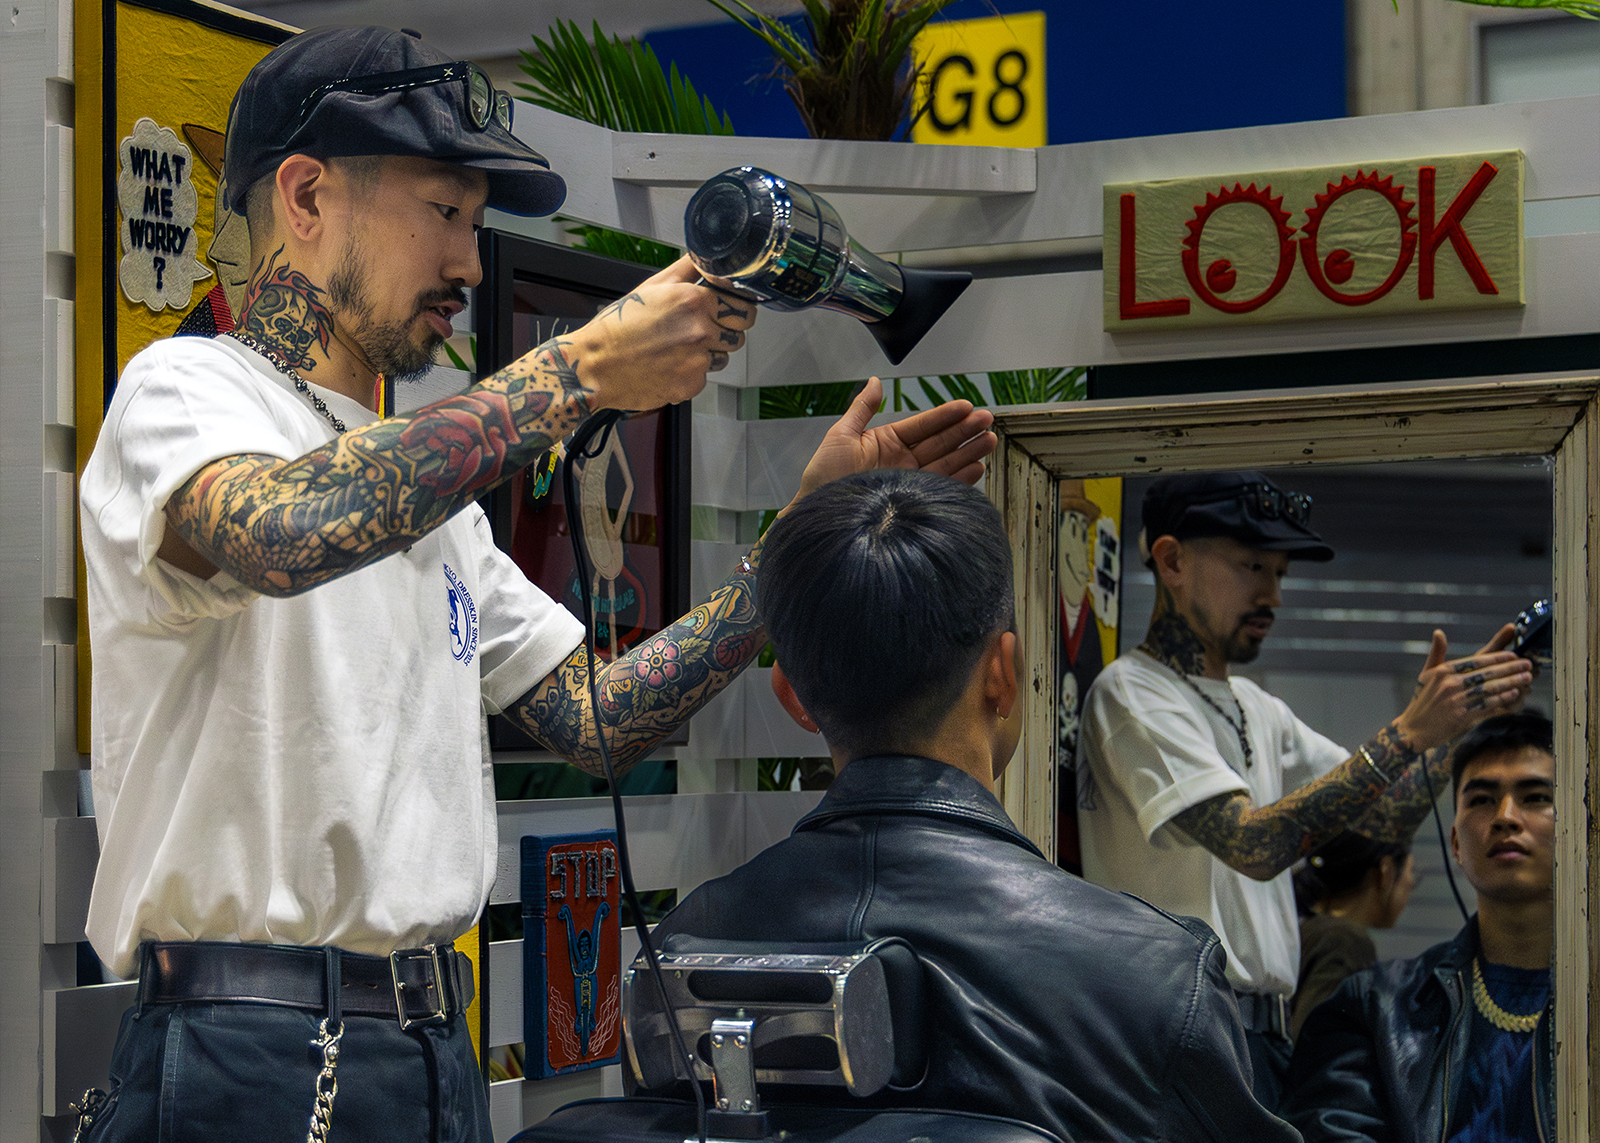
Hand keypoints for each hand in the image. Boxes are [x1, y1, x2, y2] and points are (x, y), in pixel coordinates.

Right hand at [563, 255, 757, 411]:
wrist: (595, 365)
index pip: (742, 303)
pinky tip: (670, 364)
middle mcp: (700, 331)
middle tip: (702, 329)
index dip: (735, 306)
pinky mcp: (691, 385)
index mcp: (694, 301)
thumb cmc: (617, 326)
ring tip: (678, 347)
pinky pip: (705, 377)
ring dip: (709, 352)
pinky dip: (691, 373)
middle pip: (740, 331)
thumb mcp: (652, 286)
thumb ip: (687, 269)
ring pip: (724, 356)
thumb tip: (707, 257)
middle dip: (728, 329)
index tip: (727, 309)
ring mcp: (698, 360)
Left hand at [790, 376, 997, 507]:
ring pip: (945, 463)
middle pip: (939, 442)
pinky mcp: (913, 502)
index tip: (966, 405)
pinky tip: (977, 468)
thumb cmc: (823, 478)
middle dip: (964, 431)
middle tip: (987, 419)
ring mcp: (910, 482)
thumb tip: (875, 381)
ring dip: (968, 452)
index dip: (944, 415)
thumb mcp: (840, 436)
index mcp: (887, 442)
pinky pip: (941, 488)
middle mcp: (902, 462)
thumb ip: (862, 408)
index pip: (922, 425)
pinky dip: (960, 479)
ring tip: (989, 440)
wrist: (819, 517)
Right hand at [1394, 625, 1531, 751]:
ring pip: (1490, 689)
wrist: (1413, 729)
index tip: (1514, 655)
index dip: (1497, 658)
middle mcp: (1450, 684)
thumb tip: (1439, 632)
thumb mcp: (1426, 674)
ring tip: (1526, 678)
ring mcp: (1456, 700)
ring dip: (1511, 682)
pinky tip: (1514, 694)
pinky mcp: (1462, 716)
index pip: (1476, 661)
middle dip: (1510, 668)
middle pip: (1487, 674)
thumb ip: (1436, 653)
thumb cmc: (1422, 700)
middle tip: (1528, 665)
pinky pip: (1487, 705)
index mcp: (1443, 671)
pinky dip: (1502, 699)